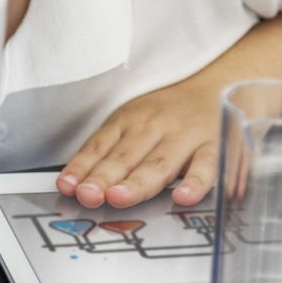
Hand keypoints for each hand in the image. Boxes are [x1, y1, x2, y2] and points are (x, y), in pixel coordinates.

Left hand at [57, 78, 226, 207]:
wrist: (213, 85)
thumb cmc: (166, 114)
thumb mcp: (132, 123)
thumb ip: (107, 154)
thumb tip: (76, 186)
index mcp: (128, 120)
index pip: (100, 146)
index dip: (82, 166)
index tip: (68, 186)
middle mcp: (154, 127)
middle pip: (125, 157)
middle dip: (104, 177)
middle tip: (89, 195)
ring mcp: (184, 137)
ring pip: (159, 164)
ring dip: (138, 182)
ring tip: (119, 197)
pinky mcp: (213, 147)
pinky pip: (205, 167)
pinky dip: (195, 182)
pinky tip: (184, 197)